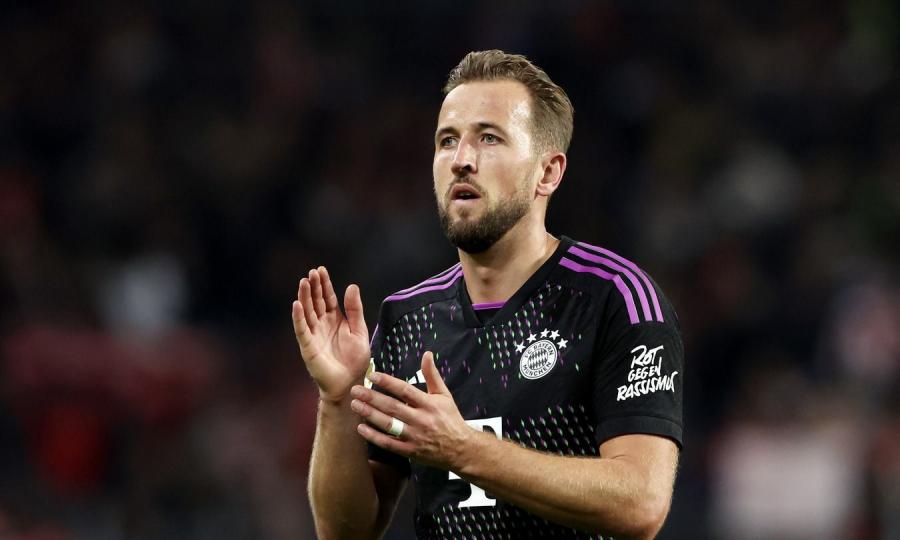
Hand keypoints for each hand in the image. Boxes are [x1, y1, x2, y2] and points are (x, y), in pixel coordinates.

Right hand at [292, 266, 369, 402]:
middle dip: (313, 287)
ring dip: (304, 297)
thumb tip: (351, 285)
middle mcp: (322, 324)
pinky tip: (296, 304)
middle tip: (311, 272)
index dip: (324, 284)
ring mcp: (314, 334)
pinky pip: (301, 329)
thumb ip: (355, 309)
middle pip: (316, 301)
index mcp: (335, 319)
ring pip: (307, 312)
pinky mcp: (308, 346)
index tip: (321, 270)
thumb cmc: (355, 359)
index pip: (328, 298)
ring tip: (303, 282)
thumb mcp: (359, 330)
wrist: (350, 382)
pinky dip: (298, 317)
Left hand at [350, 351, 472, 470]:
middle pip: (393, 407)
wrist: (461, 449)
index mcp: (429, 404)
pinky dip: (374, 436)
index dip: (388, 382)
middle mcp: (421, 419)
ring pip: (389, 425)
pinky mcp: (410, 451)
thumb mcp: (444, 395)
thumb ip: (432, 375)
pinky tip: (361, 427)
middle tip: (355, 390)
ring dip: (370, 414)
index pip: (405, 390)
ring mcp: (415, 437)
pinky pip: (389, 443)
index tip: (372, 375)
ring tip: (355, 405)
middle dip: (372, 398)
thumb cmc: (450, 419)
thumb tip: (427, 354)